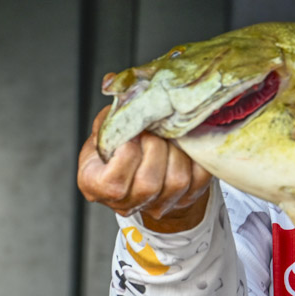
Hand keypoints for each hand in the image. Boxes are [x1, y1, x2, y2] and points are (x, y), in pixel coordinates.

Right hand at [77, 102, 211, 231]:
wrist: (143, 160)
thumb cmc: (122, 141)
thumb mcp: (108, 126)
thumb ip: (114, 116)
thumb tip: (121, 90)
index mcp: (95, 185)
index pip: (114, 184)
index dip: (128, 154)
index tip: (133, 134)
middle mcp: (124, 202)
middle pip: (148, 184)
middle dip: (156, 147)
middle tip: (154, 131)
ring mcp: (156, 205)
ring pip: (177, 182)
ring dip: (178, 151)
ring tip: (170, 137)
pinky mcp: (184, 199)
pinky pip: (199, 179)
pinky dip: (197, 157)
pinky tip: (186, 145)